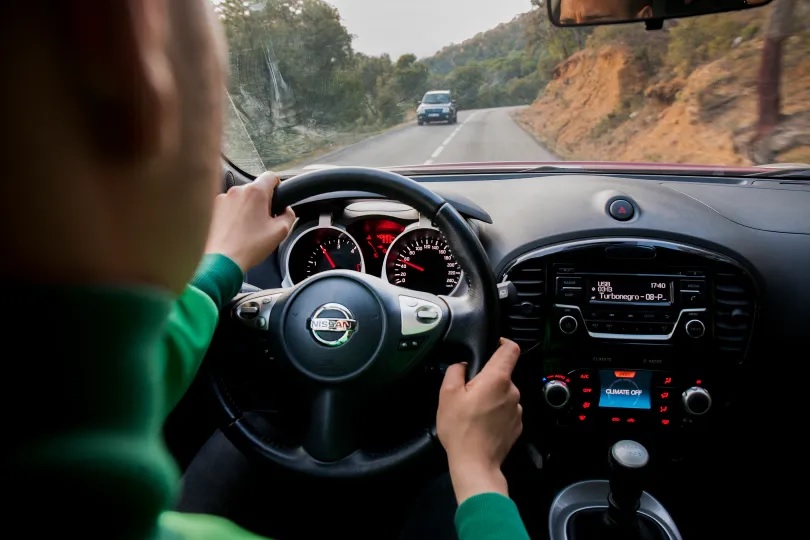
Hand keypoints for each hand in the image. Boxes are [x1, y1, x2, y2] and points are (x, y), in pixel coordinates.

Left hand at [204, 171, 295, 271]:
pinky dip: (233, 215)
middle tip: (264, 221)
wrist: (222, 260)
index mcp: (256, 192)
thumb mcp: (280, 232)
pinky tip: (235, 230)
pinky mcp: (213, 208)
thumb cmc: (249, 246)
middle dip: (261, 202)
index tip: (277, 199)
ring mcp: (223, 198)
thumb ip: (289, 216)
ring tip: (247, 229)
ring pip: (241, 198)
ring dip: (246, 208)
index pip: (271, 176)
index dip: (278, 187)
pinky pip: (228, 206)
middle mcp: (237, 191)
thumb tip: (287, 211)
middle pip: (255, 189)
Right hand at [436, 338, 521, 503]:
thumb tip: (463, 364)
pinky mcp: (517, 425)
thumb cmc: (460, 429)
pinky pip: (506, 411)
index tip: (493, 345)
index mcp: (497, 379)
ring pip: (504, 394)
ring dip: (492, 398)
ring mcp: (517, 409)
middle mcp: (512, 391)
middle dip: (487, 379)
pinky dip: (496, 413)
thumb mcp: (447, 394)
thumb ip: (456, 370)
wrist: (475, 463)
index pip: (511, 349)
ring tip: (474, 412)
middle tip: (469, 393)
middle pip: (503, 374)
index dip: (502, 342)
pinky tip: (482, 424)